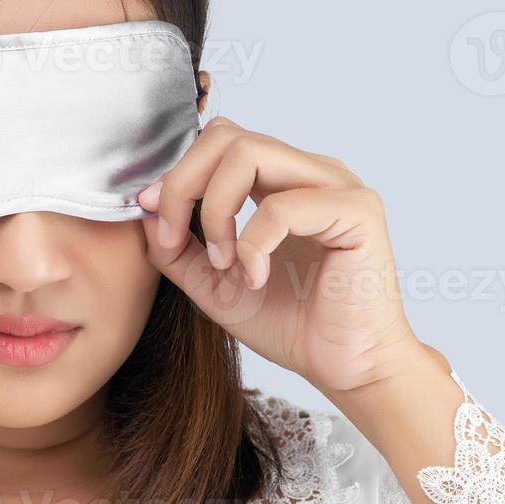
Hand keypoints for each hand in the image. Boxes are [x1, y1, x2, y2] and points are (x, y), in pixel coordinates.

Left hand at [137, 116, 424, 394]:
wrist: (346, 368)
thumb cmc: (291, 325)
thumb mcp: (213, 284)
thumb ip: (178, 248)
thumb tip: (146, 211)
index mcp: (282, 180)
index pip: (218, 142)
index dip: (176, 174)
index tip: (152, 217)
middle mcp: (310, 173)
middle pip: (227, 135)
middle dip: (183, 184)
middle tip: (175, 238)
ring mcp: (337, 186)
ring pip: (250, 154)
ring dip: (216, 210)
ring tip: (223, 261)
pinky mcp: (357, 212)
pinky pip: (283, 205)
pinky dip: (253, 243)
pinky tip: (256, 277)